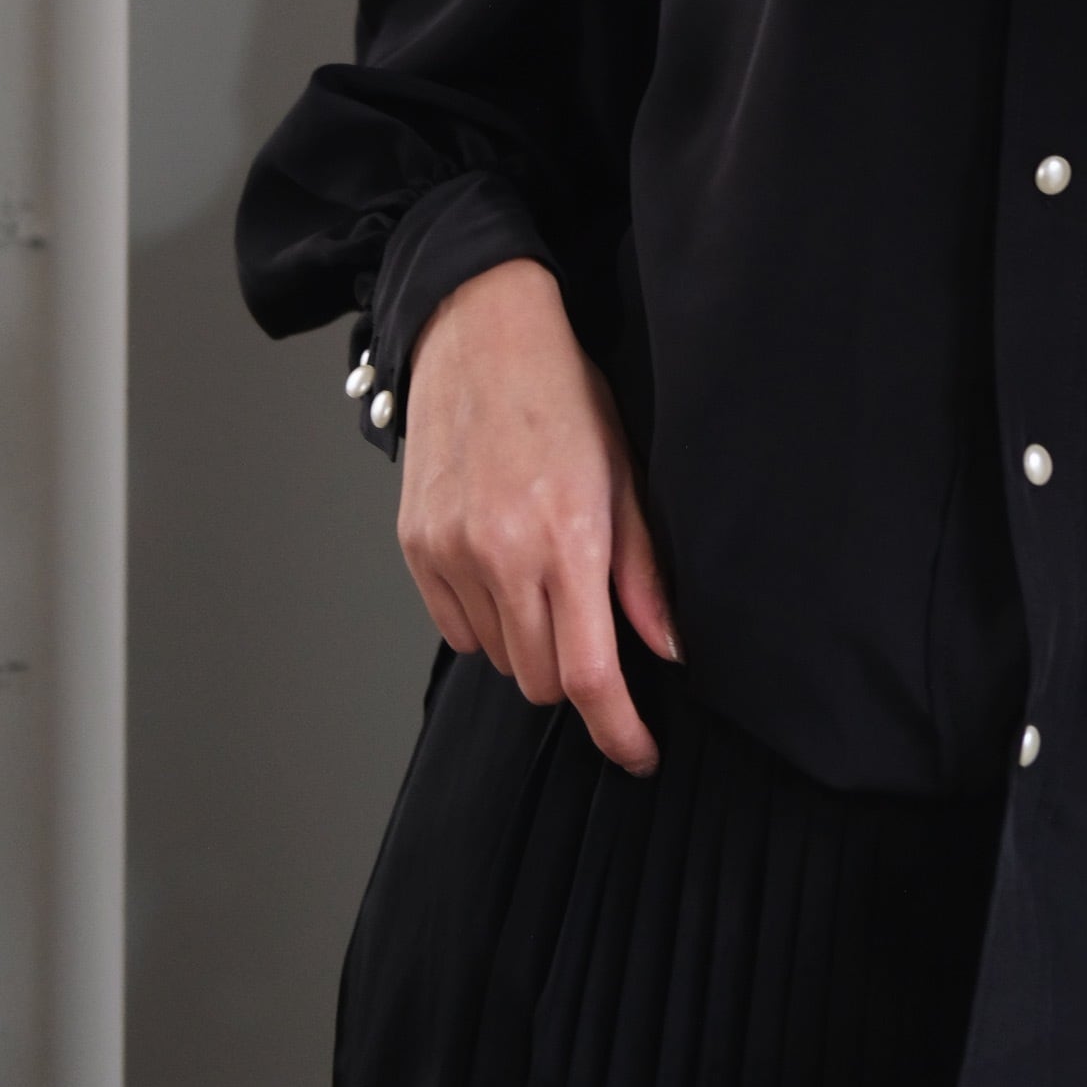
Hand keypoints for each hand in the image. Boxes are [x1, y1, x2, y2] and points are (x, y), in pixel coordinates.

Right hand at [396, 255, 679, 773]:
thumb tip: (670, 650)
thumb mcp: (624, 476)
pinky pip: (456, 629)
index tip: (639, 753)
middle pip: (541, 681)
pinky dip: (487, 622)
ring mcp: (450, 552)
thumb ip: (644, 574)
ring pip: (499, 659)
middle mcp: (502, 554)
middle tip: (595, 627)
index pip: (590, 675)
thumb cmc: (563, 394)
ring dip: (531, 645)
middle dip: (576, 676)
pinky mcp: (416, 547)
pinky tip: (505, 569)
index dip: (618, 730)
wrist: (480, 334)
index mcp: (567, 537)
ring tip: (547, 578)